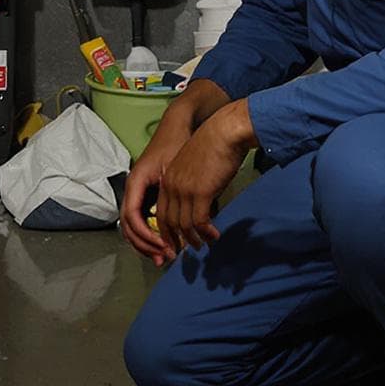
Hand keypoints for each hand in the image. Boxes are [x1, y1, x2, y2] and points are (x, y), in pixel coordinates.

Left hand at [155, 102, 254, 254]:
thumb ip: (191, 185)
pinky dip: (206, 232)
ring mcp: (184, 190)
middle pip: (168, 222)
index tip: (173, 243)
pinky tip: (214, 236)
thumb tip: (199, 204)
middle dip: (174, 241)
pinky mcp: (200, 192)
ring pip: (184, 225)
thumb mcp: (195, 167)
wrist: (224, 132)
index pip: (160, 212)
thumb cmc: (215, 147)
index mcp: (168, 179)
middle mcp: (172, 186)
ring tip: (203, 246)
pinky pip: (200, 221)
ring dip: (194, 239)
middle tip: (184, 253)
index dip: (166, 231)